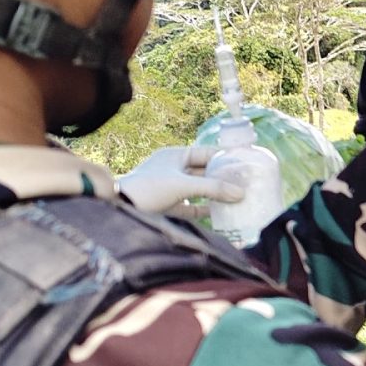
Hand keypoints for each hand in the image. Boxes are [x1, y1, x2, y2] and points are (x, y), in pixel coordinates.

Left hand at [119, 144, 242, 214]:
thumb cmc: (149, 189)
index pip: (206, 153)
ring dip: (215, 194)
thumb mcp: (183, 185)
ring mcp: (170, 187)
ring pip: (198, 189)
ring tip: (236, 199)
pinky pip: (191, 206)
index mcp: (176, 155)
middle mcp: (173, 169)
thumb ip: (213, 189)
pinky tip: (220, 213)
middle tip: (245, 183)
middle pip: (204, 172)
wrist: (120, 207)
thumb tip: (241, 193)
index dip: (224, 157)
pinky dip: (204, 209)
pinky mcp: (167, 205)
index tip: (244, 163)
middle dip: (223, 178)